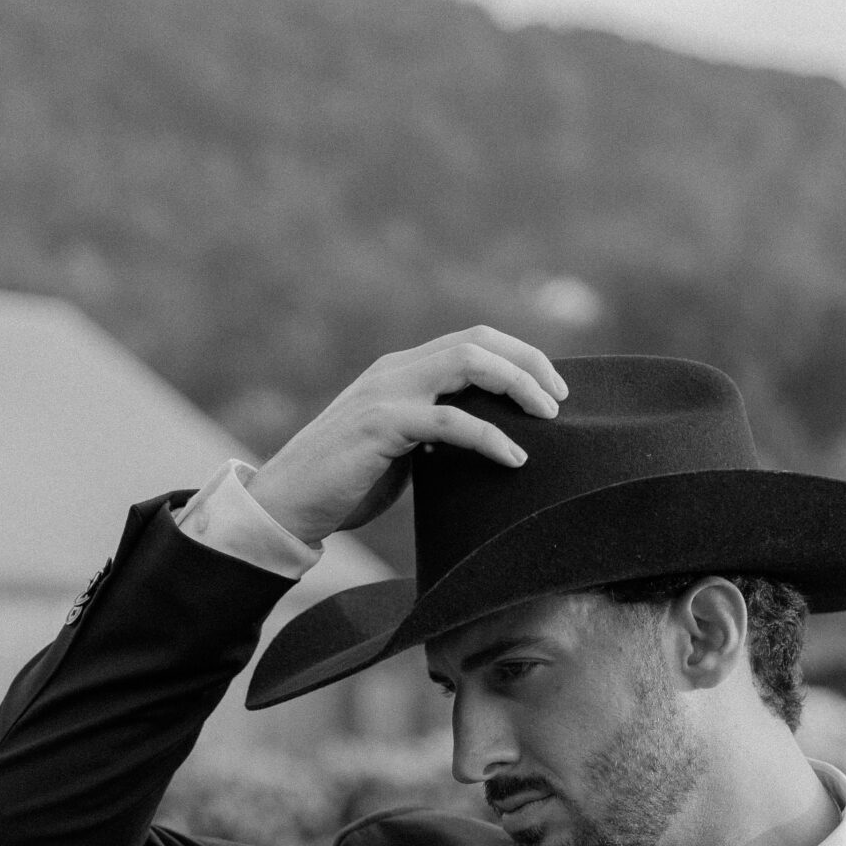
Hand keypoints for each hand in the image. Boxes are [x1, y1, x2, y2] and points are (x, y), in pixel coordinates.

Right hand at [246, 327, 566, 544]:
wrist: (286, 503)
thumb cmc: (344, 483)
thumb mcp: (398, 449)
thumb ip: (433, 434)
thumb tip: (483, 445)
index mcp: (401, 371)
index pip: (471, 341)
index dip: (517, 356)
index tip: (550, 389)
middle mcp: (396, 371)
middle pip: (477, 341)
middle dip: (528, 364)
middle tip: (559, 400)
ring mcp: (387, 394)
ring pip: (467, 364)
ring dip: (517, 385)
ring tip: (548, 418)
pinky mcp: (382, 426)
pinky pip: (450, 422)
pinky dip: (490, 437)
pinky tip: (514, 458)